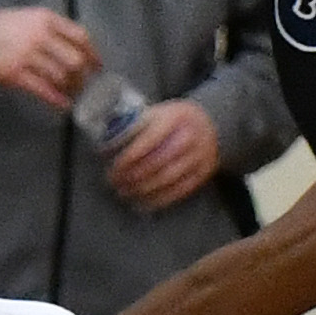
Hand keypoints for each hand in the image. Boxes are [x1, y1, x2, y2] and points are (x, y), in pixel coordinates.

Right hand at [0, 6, 98, 109]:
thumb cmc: (6, 29)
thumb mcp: (31, 18)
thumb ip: (55, 29)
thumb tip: (81, 48)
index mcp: (46, 19)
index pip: (80, 36)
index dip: (93, 54)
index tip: (97, 66)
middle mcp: (39, 36)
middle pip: (74, 59)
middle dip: (83, 75)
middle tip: (85, 84)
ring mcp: (27, 56)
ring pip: (60, 77)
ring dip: (70, 89)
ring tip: (73, 95)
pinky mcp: (16, 74)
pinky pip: (43, 90)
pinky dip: (56, 99)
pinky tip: (63, 104)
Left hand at [106, 99, 220, 209]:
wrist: (210, 123)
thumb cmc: (173, 119)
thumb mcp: (157, 112)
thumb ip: (136, 125)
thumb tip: (105, 143)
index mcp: (175, 117)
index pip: (149, 140)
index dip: (129, 156)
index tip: (114, 166)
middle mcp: (190, 136)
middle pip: (158, 161)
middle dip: (132, 176)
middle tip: (115, 182)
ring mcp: (200, 156)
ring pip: (168, 178)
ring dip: (143, 189)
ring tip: (125, 192)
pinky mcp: (204, 172)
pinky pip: (180, 190)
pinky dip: (160, 199)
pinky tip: (143, 203)